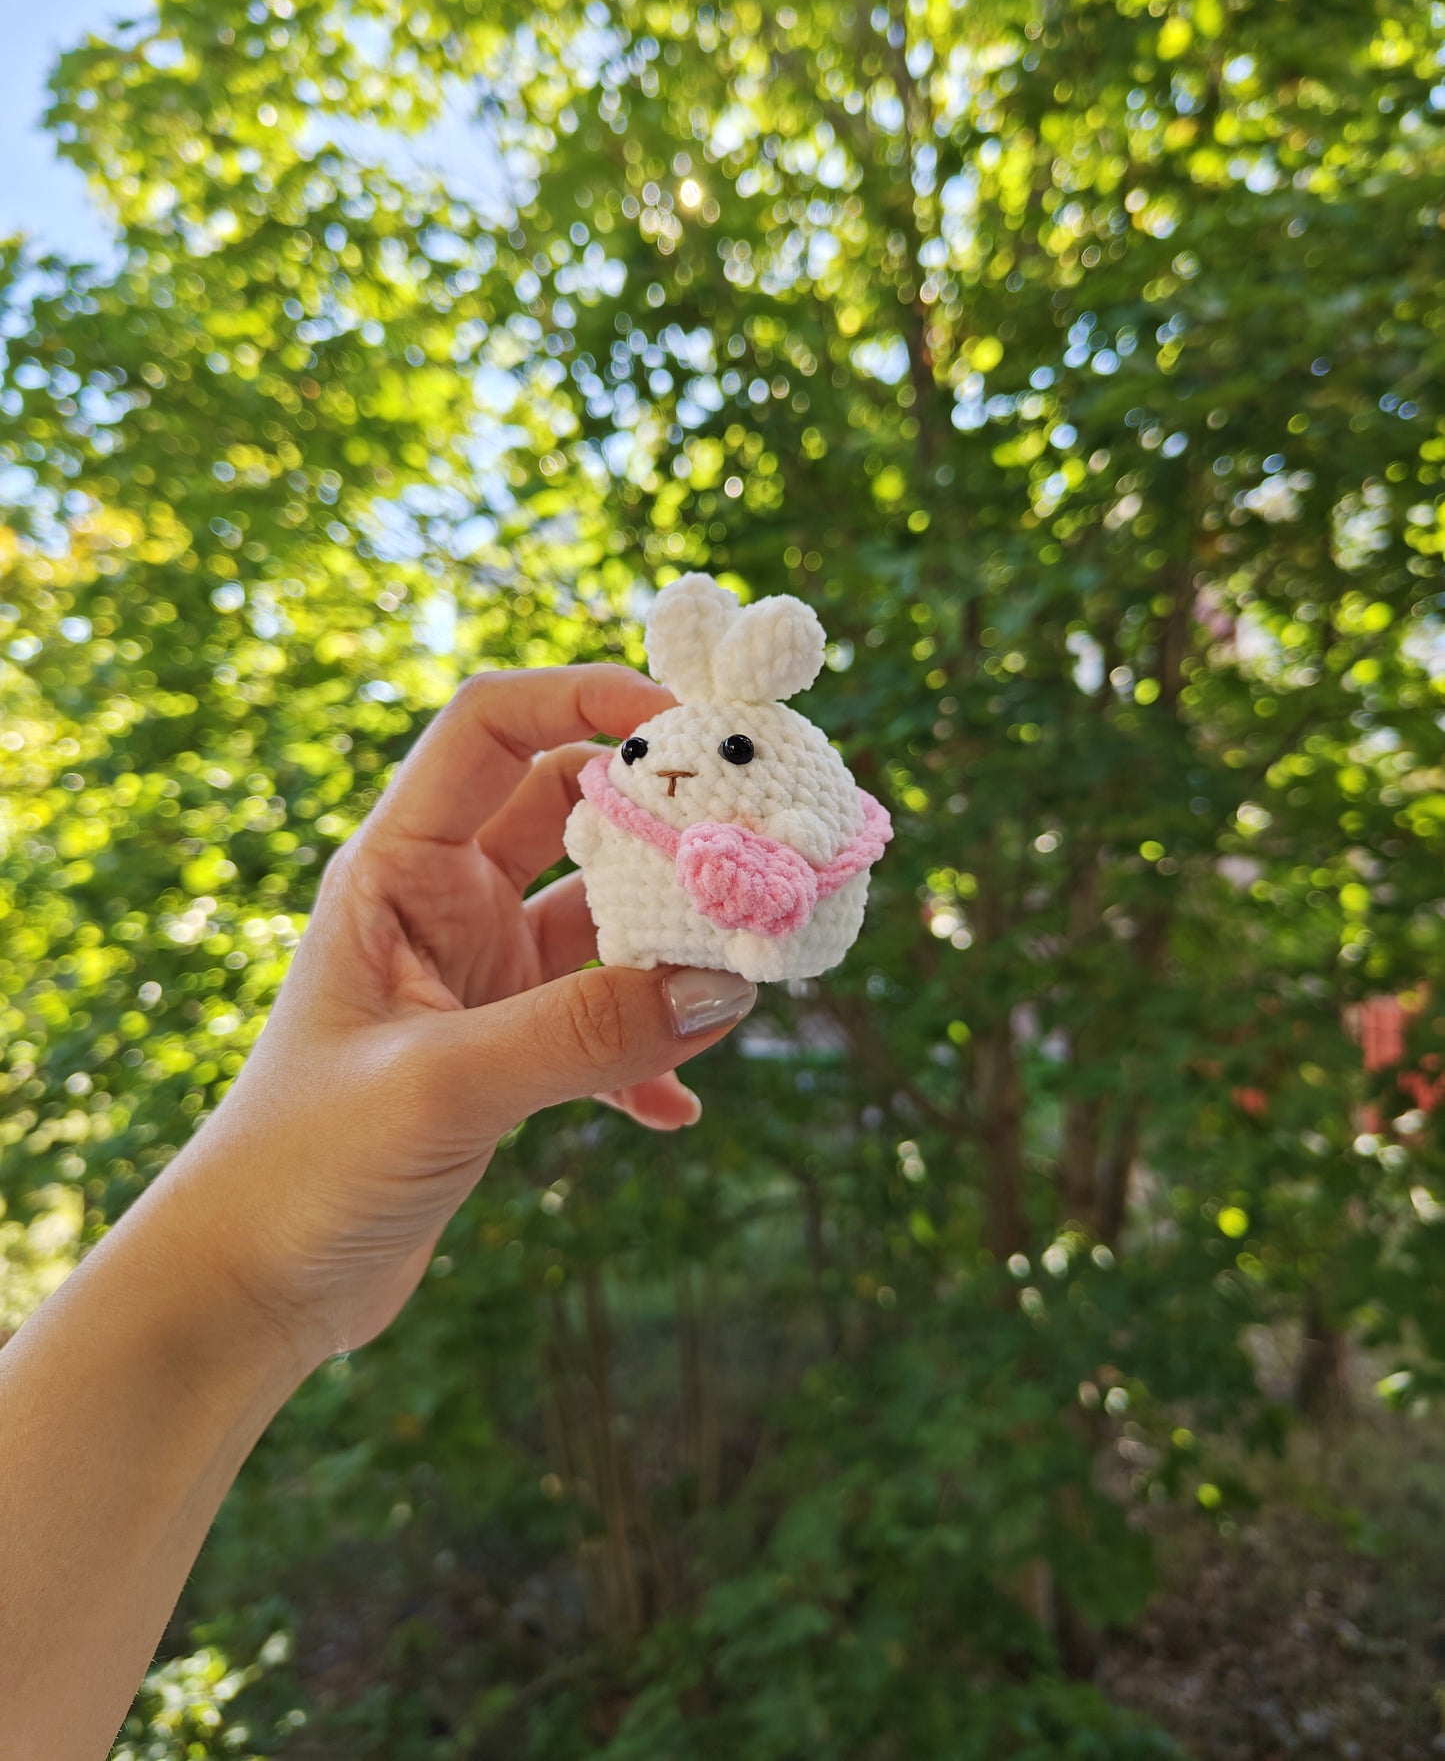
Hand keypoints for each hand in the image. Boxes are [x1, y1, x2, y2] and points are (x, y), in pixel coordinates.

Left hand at [162, 663, 756, 1366]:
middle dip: (658, 814)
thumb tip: (723, 985)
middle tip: (753, 832)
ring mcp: (478, 976)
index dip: (585, 696)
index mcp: (396, 868)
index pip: (491, 726)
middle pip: (567, 806)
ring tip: (746, 971)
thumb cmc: (301, 1167)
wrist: (250, 1289)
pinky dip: (647, 1051)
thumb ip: (581, 1032)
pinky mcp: (504, 1050)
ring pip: (600, 916)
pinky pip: (602, 1019)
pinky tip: (677, 1108)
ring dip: (669, 938)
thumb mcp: (442, 1086)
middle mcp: (441, 903)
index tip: (688, 721)